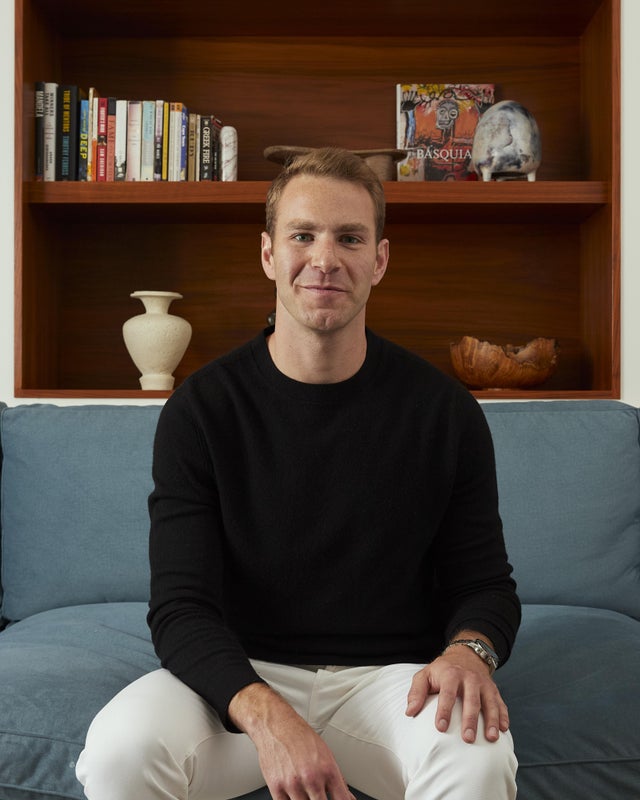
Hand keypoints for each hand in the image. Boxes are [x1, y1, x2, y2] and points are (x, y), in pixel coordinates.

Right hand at [229, 682, 354, 799]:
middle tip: (319, 796)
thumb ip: (337, 779)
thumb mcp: (326, 754)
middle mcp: (312, 778)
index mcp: (328, 770)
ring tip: (305, 793)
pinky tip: (294, 796)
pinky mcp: (276, 788)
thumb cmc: (301, 737)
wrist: (276, 725)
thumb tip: (348, 797)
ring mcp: (294, 785)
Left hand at [405, 642, 509, 743]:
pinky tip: (503, 729)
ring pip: (489, 702)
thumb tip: (410, 712)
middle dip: (470, 720)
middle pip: (471, 700)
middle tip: (467, 739)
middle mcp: (469, 678)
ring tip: (491, 738)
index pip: (447, 693)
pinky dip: (503, 716)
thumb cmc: (442, 671)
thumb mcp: (425, 675)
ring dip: (491, 720)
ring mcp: (484, 684)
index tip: (441, 727)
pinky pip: (501, 703)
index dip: (444, 710)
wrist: (465, 655)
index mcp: (450, 674)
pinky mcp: (494, 690)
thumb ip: (416, 692)